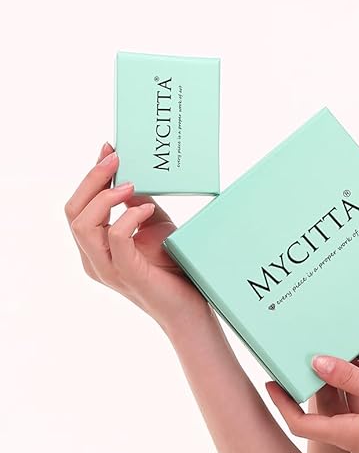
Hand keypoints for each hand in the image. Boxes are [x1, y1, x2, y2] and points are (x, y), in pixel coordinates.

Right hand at [64, 142, 210, 328]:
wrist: (191, 303)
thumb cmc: (171, 264)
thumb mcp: (152, 223)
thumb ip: (136, 202)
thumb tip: (129, 171)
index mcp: (95, 245)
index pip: (78, 205)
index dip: (91, 175)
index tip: (109, 148)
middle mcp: (94, 257)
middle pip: (73, 211)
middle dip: (92, 179)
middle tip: (116, 157)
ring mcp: (107, 268)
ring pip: (83, 225)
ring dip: (105, 197)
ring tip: (130, 183)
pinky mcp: (127, 274)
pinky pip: (115, 240)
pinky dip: (127, 218)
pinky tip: (146, 209)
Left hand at [265, 354, 358, 452]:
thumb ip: (348, 377)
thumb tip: (318, 363)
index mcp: (349, 434)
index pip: (302, 423)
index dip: (283, 403)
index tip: (272, 382)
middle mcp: (355, 441)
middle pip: (326, 412)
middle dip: (321, 384)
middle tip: (316, 357)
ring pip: (347, 409)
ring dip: (345, 385)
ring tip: (347, 359)